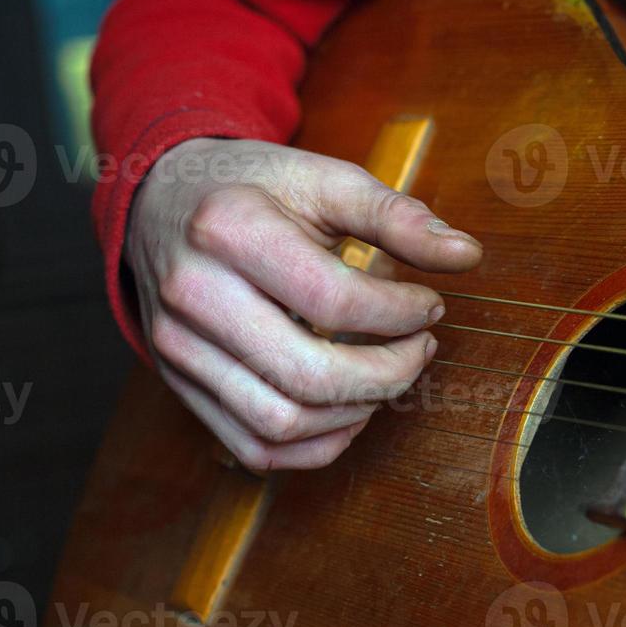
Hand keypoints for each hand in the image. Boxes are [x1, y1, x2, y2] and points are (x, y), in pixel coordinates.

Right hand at [124, 138, 481, 468]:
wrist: (159, 201)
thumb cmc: (252, 189)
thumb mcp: (322, 179)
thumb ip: (396, 216)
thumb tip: (467, 256)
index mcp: (228, 229)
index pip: (333, 300)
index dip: (401, 314)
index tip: (431, 306)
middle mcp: (192, 294)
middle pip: (308, 375)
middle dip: (388, 373)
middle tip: (421, 348)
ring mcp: (178, 347)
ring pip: (281, 423)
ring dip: (355, 412)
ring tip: (388, 375)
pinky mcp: (180, 384)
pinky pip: (255, 447)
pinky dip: (316, 444)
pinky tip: (351, 408)